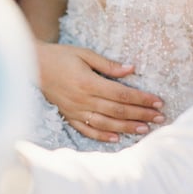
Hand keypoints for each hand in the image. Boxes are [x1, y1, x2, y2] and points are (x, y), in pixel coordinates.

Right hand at [36, 43, 164, 142]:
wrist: (32, 65)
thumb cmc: (60, 56)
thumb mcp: (85, 54)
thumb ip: (108, 64)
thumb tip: (131, 69)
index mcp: (89, 82)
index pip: (122, 94)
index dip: (142, 99)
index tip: (158, 102)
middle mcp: (83, 100)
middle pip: (118, 110)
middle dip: (141, 114)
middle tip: (160, 118)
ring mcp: (75, 111)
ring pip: (106, 124)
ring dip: (127, 128)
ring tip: (145, 129)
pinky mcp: (69, 116)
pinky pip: (87, 130)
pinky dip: (102, 136)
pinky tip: (117, 139)